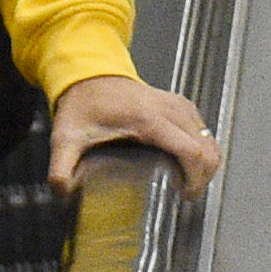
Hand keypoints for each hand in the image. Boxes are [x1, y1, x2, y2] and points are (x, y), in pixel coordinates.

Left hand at [47, 73, 222, 192]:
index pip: (190, 151)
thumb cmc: (83, 105)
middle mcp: (169, 110)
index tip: (184, 195)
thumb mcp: (66, 137)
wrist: (90, 75)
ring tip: (184, 183)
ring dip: (204, 165)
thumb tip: (62, 192)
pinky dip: (201, 151)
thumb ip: (61, 167)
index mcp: (148, 119)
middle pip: (207, 149)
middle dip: (202, 177)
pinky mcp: (181, 105)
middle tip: (184, 195)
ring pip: (209, 141)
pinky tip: (185, 165)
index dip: (194, 178)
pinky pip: (203, 132)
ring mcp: (178, 105)